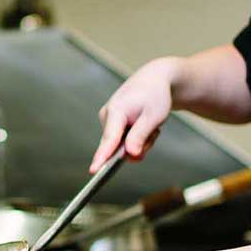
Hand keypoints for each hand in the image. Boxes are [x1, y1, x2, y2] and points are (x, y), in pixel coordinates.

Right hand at [90, 57, 179, 172]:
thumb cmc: (155, 95)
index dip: (102, 156)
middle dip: (138, 147)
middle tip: (154, 132)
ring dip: (139, 142)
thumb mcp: (153, 116)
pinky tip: (143, 125)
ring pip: (122, 146)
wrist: (154, 80)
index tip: (94, 171)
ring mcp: (107, 119)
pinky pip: (123, 141)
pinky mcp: (111, 123)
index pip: (109, 139)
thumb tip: (130, 155)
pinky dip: (136, 138)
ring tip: (150, 125)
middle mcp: (107, 116)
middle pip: (118, 147)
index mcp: (116, 111)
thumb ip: (140, 136)